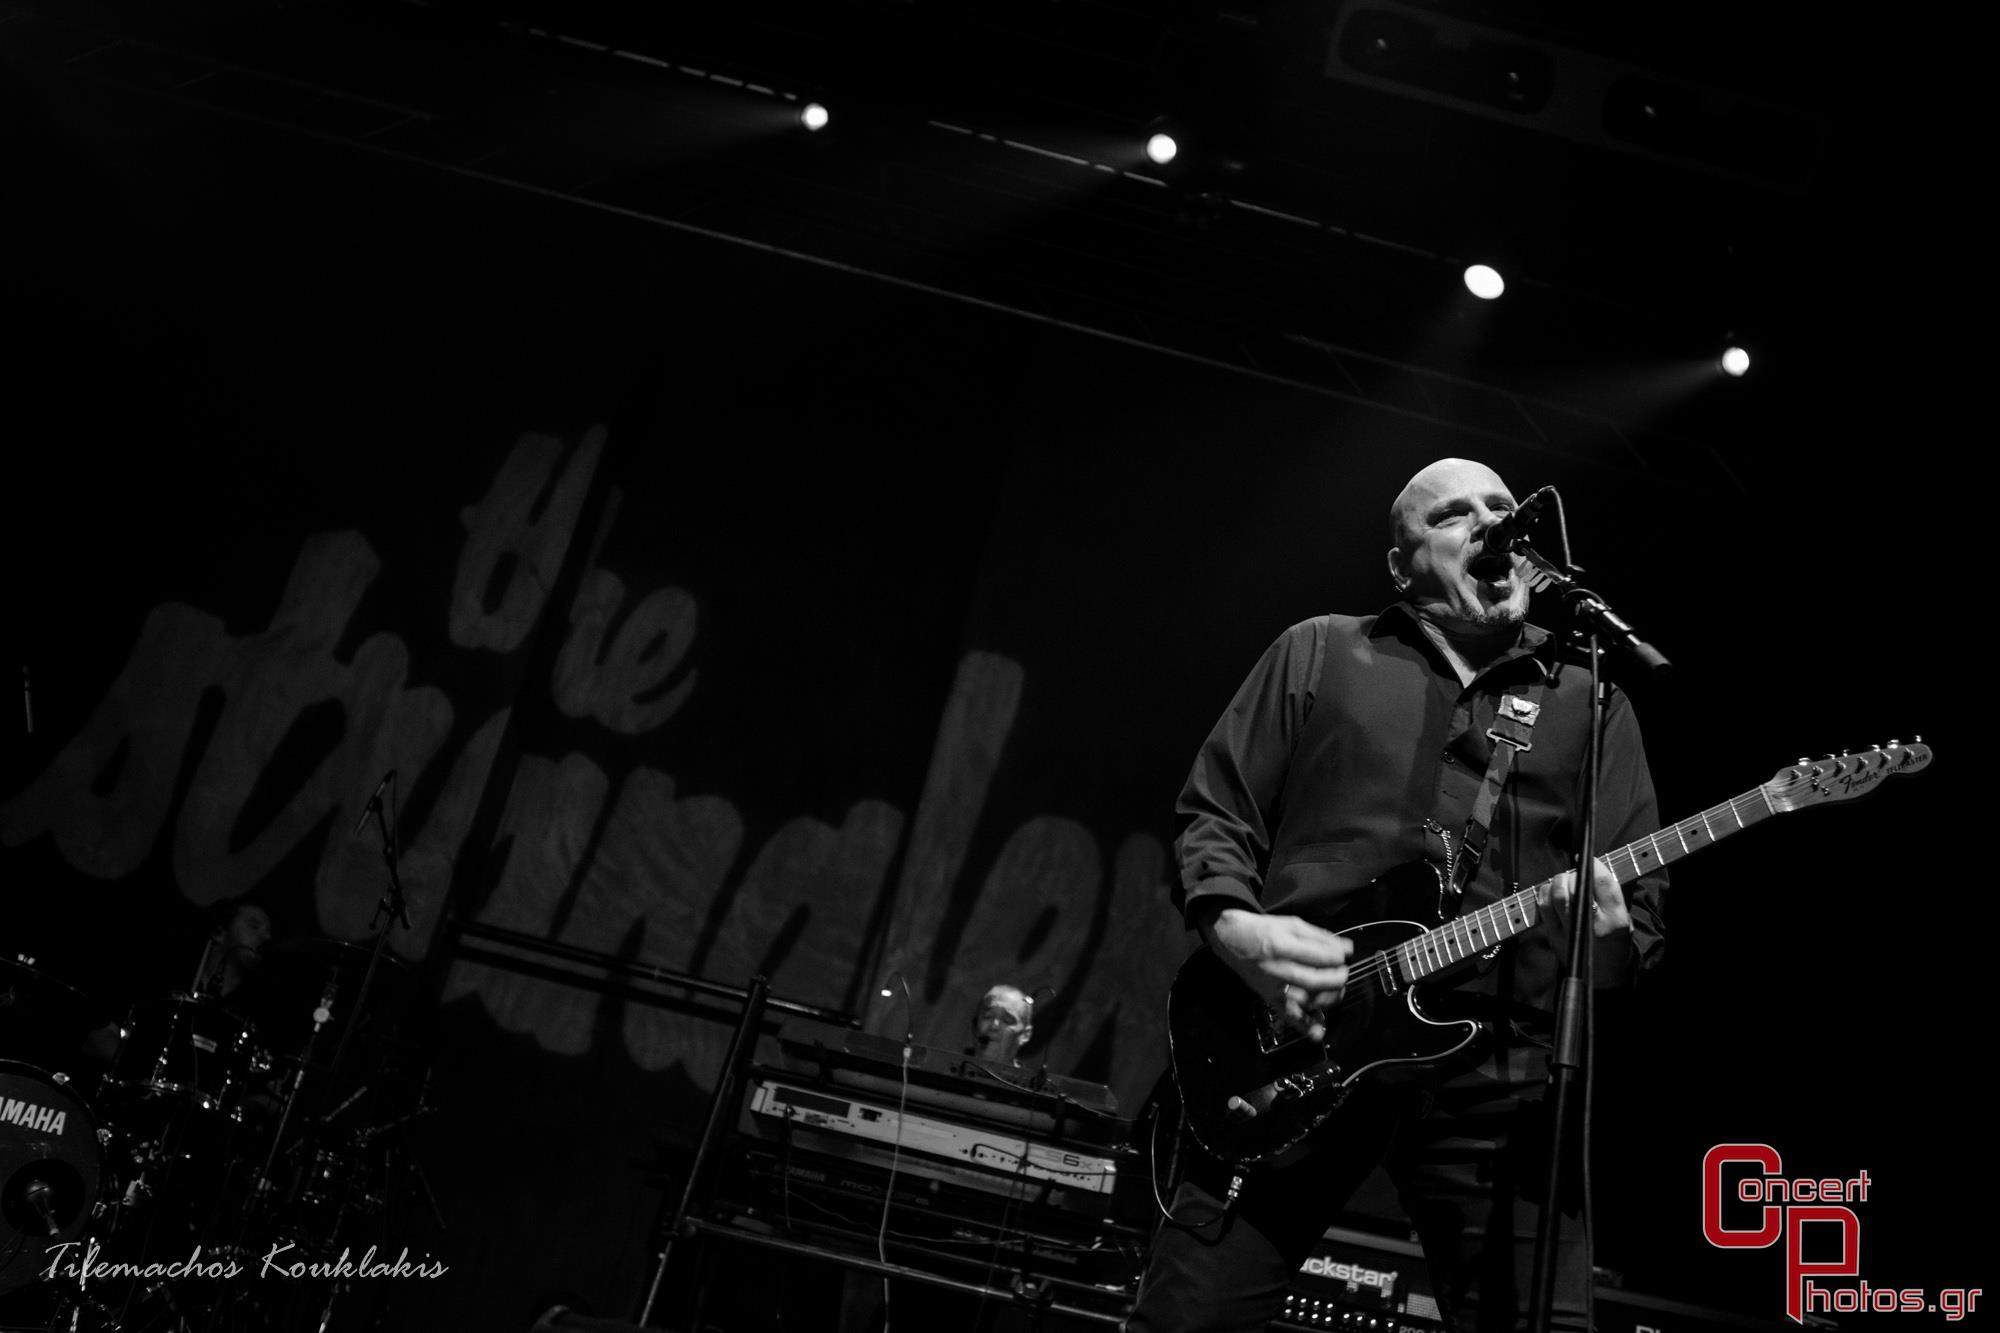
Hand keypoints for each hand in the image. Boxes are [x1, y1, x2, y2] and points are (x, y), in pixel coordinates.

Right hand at [1197, 906, 1350, 1040]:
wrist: (1229, 938)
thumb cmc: (1260, 929)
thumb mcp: (1290, 924)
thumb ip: (1319, 936)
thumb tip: (1346, 948)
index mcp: (1281, 945)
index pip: (1318, 956)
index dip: (1337, 956)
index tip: (1345, 954)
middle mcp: (1276, 968)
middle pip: (1315, 980)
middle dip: (1337, 978)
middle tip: (1343, 971)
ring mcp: (1272, 986)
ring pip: (1307, 999)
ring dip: (1329, 997)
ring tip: (1337, 989)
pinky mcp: (1268, 997)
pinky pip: (1288, 1015)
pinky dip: (1305, 1025)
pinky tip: (1319, 1029)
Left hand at [1539, 857, 1629, 943]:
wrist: (1603, 977)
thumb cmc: (1616, 944)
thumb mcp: (1625, 919)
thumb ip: (1613, 895)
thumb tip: (1599, 866)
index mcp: (1616, 919)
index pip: (1602, 882)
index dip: (1594, 865)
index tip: (1589, 860)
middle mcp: (1593, 925)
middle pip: (1577, 886)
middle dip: (1574, 874)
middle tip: (1576, 875)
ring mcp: (1571, 931)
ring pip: (1558, 894)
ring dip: (1558, 881)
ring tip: (1564, 882)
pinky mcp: (1554, 936)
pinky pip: (1543, 906)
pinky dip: (1545, 893)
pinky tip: (1551, 892)